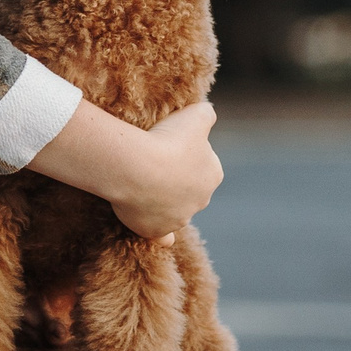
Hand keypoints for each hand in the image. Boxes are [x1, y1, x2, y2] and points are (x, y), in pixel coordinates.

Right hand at [113, 101, 222, 239]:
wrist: (138, 168)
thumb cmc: (168, 139)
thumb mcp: (196, 114)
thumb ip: (207, 113)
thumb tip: (208, 113)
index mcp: (213, 174)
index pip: (204, 162)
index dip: (187, 151)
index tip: (169, 143)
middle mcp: (200, 201)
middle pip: (189, 188)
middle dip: (176, 178)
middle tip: (153, 161)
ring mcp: (178, 218)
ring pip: (175, 210)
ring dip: (164, 200)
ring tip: (143, 183)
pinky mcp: (156, 231)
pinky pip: (162, 236)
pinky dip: (162, 236)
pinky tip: (162, 237)